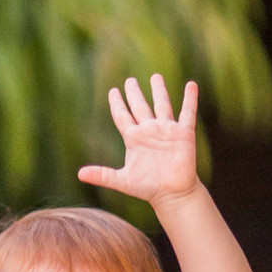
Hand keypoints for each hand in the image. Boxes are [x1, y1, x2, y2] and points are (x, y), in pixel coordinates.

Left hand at [78, 74, 198, 208]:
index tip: (113, 91)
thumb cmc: (147, 188)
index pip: (122, 116)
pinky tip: (191, 85)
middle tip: (130, 80)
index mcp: (134, 138)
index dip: (117, 103)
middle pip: (140, 106)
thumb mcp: (123, 181)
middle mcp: (149, 131)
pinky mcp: (183, 133)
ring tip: (155, 77)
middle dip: (134, 93)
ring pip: (162, 104)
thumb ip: (102, 175)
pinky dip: (190, 99)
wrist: (172, 194)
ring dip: (159, 90)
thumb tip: (80, 174)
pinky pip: (187, 112)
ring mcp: (166, 130)